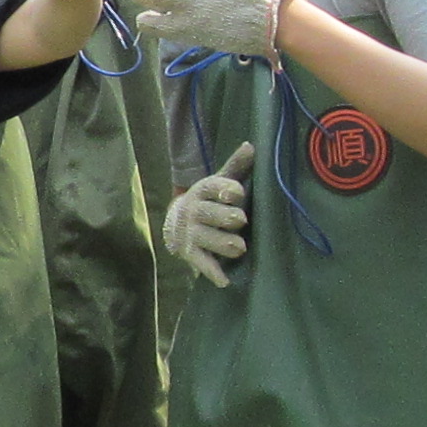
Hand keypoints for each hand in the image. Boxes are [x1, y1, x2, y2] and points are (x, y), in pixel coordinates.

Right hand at [162, 137, 256, 286]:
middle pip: (213, 214)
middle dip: (229, 218)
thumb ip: (235, 167)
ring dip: (228, 245)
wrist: (174, 223)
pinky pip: (203, 264)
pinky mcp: (189, 253)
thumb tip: (251, 145)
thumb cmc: (207, 201)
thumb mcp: (218, 182)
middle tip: (241, 221)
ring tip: (239, 248)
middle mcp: (194, 210)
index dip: (228, 191)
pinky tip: (225, 281)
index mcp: (202, 190)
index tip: (238, 194)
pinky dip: (214, 273)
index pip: (214, 188)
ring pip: (211, 240)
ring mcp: (191, 233)